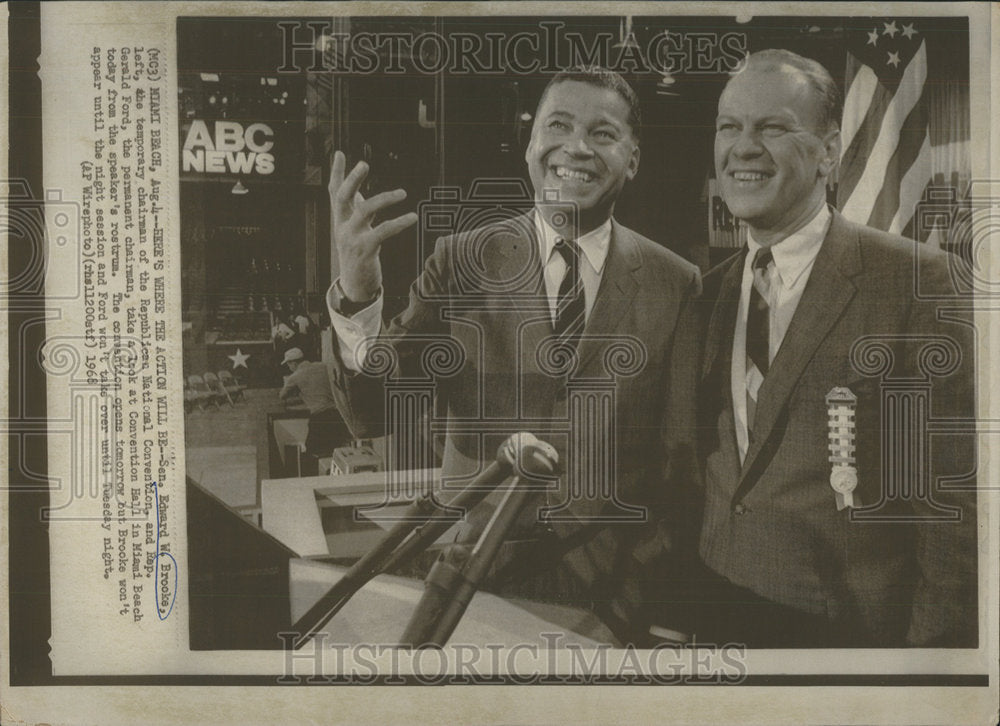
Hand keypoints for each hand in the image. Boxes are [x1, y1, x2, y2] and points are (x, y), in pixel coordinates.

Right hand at [329, 150, 417, 301]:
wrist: (355, 285)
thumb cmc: (357, 251)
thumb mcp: (353, 228)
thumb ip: (355, 208)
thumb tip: (358, 192)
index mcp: (340, 219)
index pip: (334, 192)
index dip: (337, 173)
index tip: (340, 153)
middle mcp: (342, 226)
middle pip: (342, 197)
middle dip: (352, 179)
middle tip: (364, 163)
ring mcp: (352, 239)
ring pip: (364, 212)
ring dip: (384, 199)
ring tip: (403, 193)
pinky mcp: (366, 251)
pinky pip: (383, 231)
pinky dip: (399, 222)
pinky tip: (412, 216)